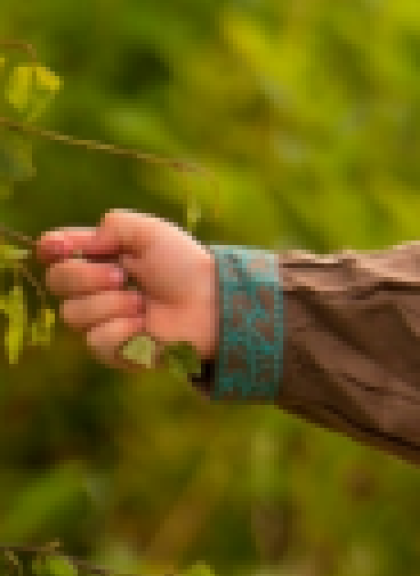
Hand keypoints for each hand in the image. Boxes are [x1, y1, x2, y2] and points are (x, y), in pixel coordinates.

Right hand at [37, 213, 217, 372]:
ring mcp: (101, 320)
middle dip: (86, 276)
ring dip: (111, 305)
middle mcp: (94, 288)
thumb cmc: (184, 266)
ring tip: (143, 303)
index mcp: (100, 256)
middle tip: (121, 276)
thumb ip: (114, 226)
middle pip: (56, 281)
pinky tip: (144, 326)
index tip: (61, 246)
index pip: (55, 252)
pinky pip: (96, 341)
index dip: (51, 248)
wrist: (213, 303)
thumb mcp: (152, 232)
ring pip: (73, 314)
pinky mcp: (113, 350)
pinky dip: (121, 331)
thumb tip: (79, 244)